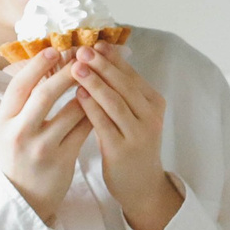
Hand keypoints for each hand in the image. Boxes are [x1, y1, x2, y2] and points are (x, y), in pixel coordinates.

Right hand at [0, 46, 92, 223]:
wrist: (24, 197)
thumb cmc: (19, 155)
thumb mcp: (10, 128)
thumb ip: (22, 101)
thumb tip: (43, 63)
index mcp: (3, 120)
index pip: (19, 85)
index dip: (37, 65)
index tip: (55, 50)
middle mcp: (19, 132)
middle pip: (44, 94)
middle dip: (66, 72)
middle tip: (82, 57)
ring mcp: (41, 147)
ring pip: (70, 110)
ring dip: (86, 90)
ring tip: (97, 75)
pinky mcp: (62, 159)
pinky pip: (84, 129)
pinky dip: (94, 112)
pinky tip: (102, 101)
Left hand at [72, 43, 181, 229]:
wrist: (142, 186)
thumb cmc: (132, 146)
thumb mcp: (134, 116)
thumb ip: (121, 93)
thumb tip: (98, 60)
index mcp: (154, 103)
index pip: (131, 74)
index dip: (112, 57)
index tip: (94, 42)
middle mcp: (150, 116)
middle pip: (124, 84)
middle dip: (102, 64)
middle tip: (81, 49)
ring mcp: (138, 133)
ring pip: (115, 101)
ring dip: (94, 81)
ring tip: (75, 67)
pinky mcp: (123, 150)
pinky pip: (104, 123)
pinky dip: (91, 106)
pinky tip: (77, 94)